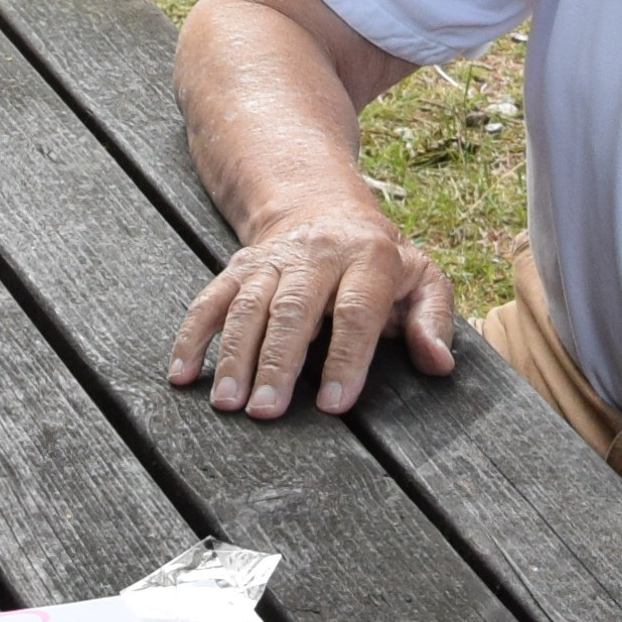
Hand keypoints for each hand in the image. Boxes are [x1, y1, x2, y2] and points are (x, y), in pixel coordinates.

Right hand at [170, 188, 456, 415]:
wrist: (323, 208)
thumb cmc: (381, 262)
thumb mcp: (423, 279)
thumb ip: (434, 319)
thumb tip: (439, 362)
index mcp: (369, 259)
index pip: (357, 311)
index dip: (345, 357)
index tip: (333, 403)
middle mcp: (317, 255)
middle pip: (293, 309)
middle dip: (278, 363)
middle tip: (266, 413)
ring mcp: (272, 260)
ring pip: (248, 305)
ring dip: (234, 355)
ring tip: (227, 402)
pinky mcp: (239, 267)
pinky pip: (211, 300)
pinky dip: (192, 336)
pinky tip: (182, 373)